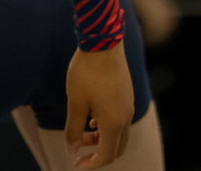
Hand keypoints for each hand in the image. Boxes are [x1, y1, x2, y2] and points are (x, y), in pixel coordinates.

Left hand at [65, 42, 133, 167]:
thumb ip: (73, 129)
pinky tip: (91, 118)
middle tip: (79, 153)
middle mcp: (125, 117)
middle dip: (97, 154)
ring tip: (82, 134)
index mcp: (113, 123)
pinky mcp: (127, 95)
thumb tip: (72, 150)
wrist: (103, 42)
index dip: (91, 164)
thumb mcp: (75, 102)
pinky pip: (120, 120)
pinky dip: (107, 126)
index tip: (76, 163)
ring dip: (102, 140)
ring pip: (119, 134)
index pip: (106, 156)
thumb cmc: (86, 72)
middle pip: (116, 148)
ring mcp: (128, 105)